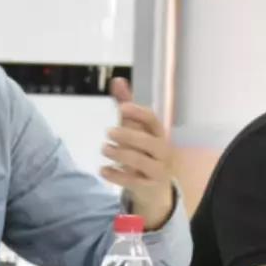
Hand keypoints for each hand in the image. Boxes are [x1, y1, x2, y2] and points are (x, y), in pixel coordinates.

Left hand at [100, 77, 173, 228]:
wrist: (156, 186)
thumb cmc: (143, 150)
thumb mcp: (134, 128)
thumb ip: (126, 105)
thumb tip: (117, 80)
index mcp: (158, 133)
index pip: (153, 120)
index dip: (138, 113)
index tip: (122, 108)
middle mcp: (162, 150)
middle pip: (149, 142)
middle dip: (129, 136)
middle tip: (108, 132)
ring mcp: (157, 170)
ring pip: (141, 161)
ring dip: (121, 154)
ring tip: (104, 148)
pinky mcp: (148, 186)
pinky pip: (133, 182)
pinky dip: (117, 176)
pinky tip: (103, 170)